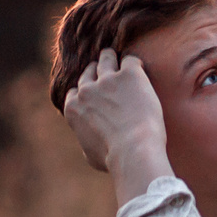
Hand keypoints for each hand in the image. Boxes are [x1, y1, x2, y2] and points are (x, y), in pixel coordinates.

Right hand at [60, 48, 172, 205]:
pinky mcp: (130, 75)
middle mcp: (87, 90)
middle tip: (111, 76)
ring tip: (123, 65)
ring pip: (107, 58)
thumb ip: (86, 142)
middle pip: (90, 71)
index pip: (75, 91)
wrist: (134, 150)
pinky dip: (136, 66)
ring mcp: (108, 79)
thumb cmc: (114, 158)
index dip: (86, 91)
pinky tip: (143, 73)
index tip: (96, 95)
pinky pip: (131, 60)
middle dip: (98, 72)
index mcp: (74, 108)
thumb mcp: (91, 156)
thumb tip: (89, 144)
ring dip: (114, 60)